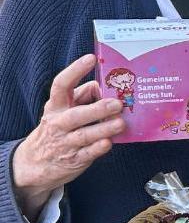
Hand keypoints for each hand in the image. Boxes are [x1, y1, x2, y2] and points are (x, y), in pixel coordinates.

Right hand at [11, 54, 124, 216]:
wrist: (35, 163)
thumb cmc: (59, 128)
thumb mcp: (63, 109)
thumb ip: (82, 96)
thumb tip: (101, 85)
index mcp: (56, 106)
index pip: (61, 85)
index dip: (75, 70)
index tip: (91, 58)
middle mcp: (59, 123)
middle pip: (76, 115)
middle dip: (97, 109)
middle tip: (116, 103)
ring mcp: (66, 143)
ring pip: (84, 135)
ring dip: (103, 129)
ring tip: (120, 123)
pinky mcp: (75, 159)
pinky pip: (88, 154)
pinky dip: (98, 149)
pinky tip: (109, 143)